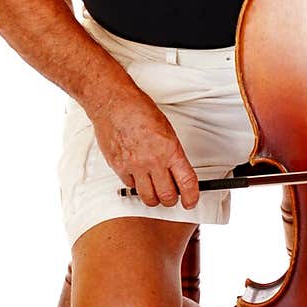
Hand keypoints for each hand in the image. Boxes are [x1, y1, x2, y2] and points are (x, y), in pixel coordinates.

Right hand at [90, 90, 199, 208]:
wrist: (114, 104)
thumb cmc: (140, 112)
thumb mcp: (167, 131)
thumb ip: (172, 154)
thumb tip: (178, 172)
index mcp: (170, 150)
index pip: (186, 182)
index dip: (192, 197)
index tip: (191, 201)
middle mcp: (153, 161)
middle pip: (167, 196)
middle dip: (172, 200)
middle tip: (172, 196)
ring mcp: (134, 166)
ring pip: (148, 198)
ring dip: (154, 198)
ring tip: (155, 190)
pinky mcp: (119, 168)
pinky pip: (131, 187)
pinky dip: (136, 185)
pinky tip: (138, 175)